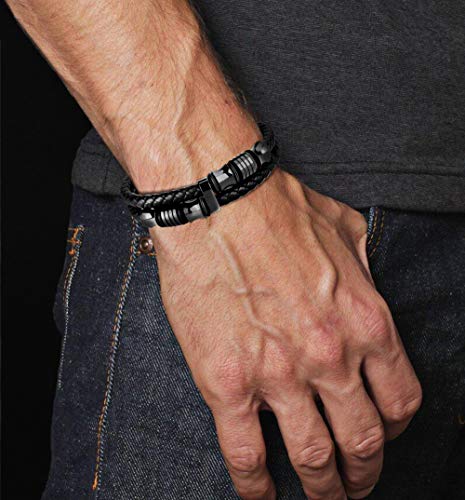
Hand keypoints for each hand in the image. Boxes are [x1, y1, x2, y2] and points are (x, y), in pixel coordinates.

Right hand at [150, 168, 421, 499]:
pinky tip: (261, 496)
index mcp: (365, 322)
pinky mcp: (227, 383)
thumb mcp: (346, 230)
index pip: (400, 401)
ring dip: (322, 489)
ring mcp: (279, 375)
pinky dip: (256, 488)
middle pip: (363, 442)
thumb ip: (367, 267)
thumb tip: (367, 285)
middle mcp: (331, 357)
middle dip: (363, 474)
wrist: (216, 201)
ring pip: (313, 459)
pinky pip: (247, 455)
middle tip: (354, 484)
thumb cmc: (278, 209)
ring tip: (319, 497)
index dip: (393, 430)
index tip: (380, 436)